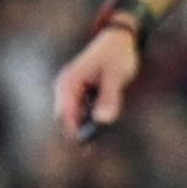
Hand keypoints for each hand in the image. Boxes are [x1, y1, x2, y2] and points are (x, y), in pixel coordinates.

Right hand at [53, 25, 139, 140]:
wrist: (122, 37)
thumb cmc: (118, 55)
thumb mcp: (116, 77)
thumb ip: (110, 98)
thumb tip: (104, 121)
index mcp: (69, 83)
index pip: (65, 114)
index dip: (74, 132)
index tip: (85, 147)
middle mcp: (65, 86)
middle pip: (65, 116)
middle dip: (76, 132)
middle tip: (91, 150)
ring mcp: (72, 87)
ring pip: (72, 114)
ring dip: (83, 126)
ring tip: (96, 142)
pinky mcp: (80, 89)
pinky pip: (80, 108)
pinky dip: (88, 118)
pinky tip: (101, 124)